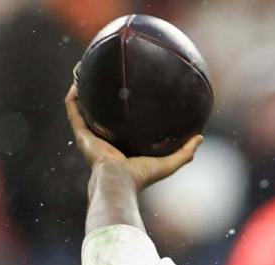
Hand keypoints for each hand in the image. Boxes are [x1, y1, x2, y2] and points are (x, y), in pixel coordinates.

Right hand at [64, 84, 201, 191]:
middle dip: (100, 100)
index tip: (129, 97)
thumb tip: (200, 137)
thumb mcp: (168, 163)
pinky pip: (73, 110)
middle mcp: (102, 142)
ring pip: (82, 111)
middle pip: (99, 117)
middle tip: (106, 81)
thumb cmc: (141, 177)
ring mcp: (89, 138)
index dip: (122, 114)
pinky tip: (78, 80)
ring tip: (85, 73)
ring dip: (82, 93)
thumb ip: (185, 152)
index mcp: (120, 149)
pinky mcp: (81, 134)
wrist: (118, 182)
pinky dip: (74, 97)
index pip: (120, 129)